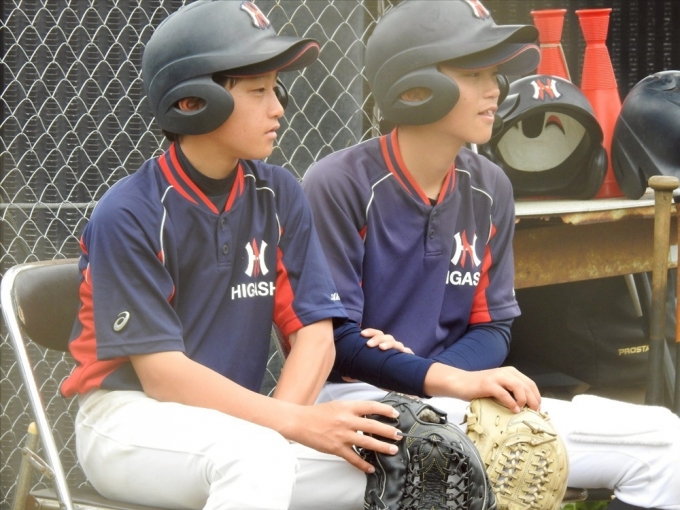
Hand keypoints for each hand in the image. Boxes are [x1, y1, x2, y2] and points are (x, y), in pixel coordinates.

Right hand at [287, 400, 401, 472]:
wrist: (299, 422)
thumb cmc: (317, 413)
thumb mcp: (337, 405)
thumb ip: (352, 409)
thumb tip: (368, 414)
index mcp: (347, 407)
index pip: (370, 407)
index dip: (385, 410)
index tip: (395, 415)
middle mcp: (346, 420)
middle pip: (373, 425)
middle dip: (388, 431)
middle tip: (399, 435)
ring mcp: (342, 435)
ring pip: (367, 442)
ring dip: (382, 447)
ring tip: (392, 450)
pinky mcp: (336, 448)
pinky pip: (353, 458)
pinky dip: (363, 464)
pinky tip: (370, 468)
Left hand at [341, 328, 413, 382]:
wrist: (402, 378)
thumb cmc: (384, 371)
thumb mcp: (370, 370)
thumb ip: (359, 371)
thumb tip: (345, 376)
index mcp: (382, 345)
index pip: (376, 334)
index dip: (370, 332)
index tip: (362, 334)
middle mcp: (392, 346)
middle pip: (386, 337)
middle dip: (377, 338)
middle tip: (369, 344)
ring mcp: (400, 352)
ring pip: (396, 343)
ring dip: (388, 344)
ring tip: (381, 348)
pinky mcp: (408, 359)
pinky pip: (408, 353)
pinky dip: (406, 352)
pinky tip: (404, 353)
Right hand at [425, 363, 540, 412]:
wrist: (460, 382)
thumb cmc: (479, 387)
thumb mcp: (499, 386)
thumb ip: (511, 390)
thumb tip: (527, 406)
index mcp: (510, 372)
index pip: (530, 383)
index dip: (537, 396)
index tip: (538, 408)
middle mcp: (505, 372)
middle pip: (527, 386)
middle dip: (533, 400)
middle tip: (534, 412)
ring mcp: (496, 377)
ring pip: (518, 387)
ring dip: (524, 400)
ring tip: (523, 410)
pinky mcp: (488, 384)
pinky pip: (504, 394)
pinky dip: (511, 403)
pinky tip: (513, 409)